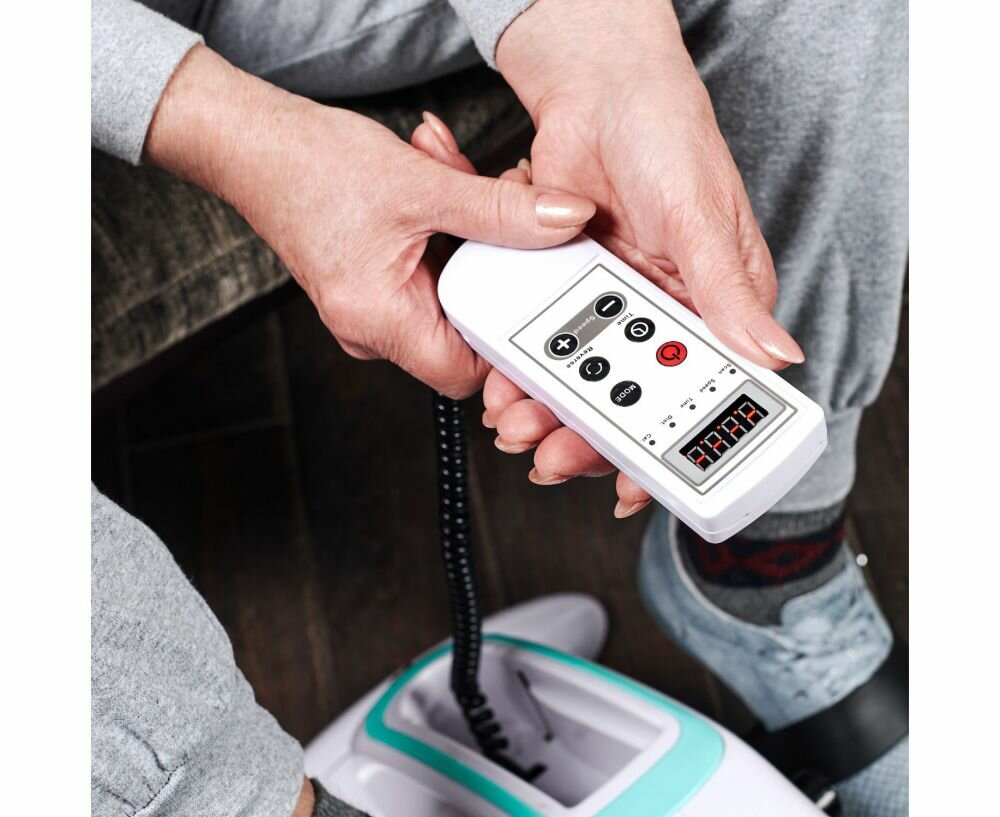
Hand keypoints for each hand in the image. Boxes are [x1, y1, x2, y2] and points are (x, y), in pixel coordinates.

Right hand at [144, 46, 595, 397]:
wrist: (251, 144)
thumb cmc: (310, 167)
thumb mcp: (424, 185)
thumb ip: (503, 209)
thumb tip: (566, 219)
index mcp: (379, 321)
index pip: (467, 372)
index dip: (507, 340)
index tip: (536, 291)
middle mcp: (372, 329)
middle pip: (465, 328)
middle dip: (491, 263)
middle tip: (494, 200)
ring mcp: (373, 310)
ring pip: (451, 293)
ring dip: (466, 237)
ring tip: (450, 175)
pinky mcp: (375, 286)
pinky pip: (430, 275)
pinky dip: (444, 233)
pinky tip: (437, 183)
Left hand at [483, 0, 804, 514]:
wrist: (598, 90)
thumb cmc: (668, 139)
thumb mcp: (702, 220)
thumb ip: (730, 294)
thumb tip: (775, 357)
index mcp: (712, 305)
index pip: (696, 393)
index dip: (668, 447)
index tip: (636, 487)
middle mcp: (662, 311)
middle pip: (628, 396)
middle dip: (589, 435)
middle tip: (555, 457)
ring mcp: (612, 302)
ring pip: (580, 375)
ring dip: (548, 406)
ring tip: (520, 424)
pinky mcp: (567, 285)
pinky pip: (543, 338)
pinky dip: (522, 363)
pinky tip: (506, 382)